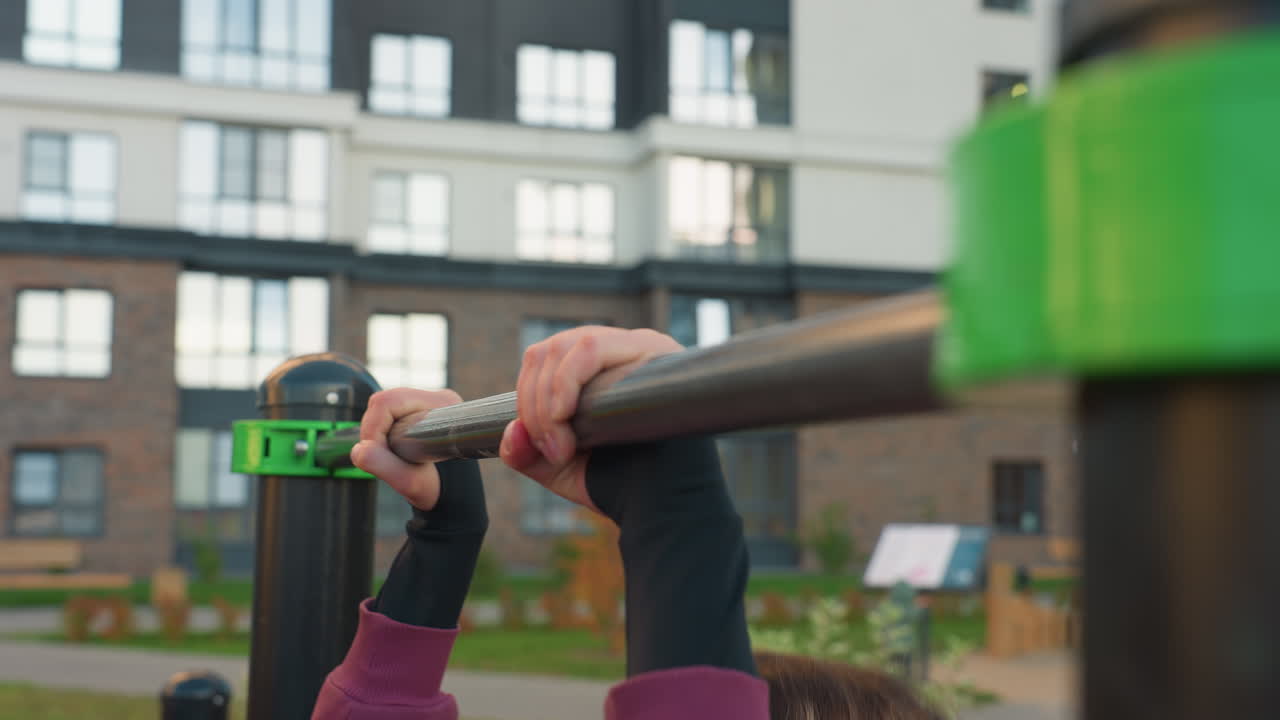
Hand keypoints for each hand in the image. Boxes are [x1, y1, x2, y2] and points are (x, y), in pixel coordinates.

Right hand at [351, 388, 463, 510]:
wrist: (455, 493)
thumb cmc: (440, 488)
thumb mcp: (413, 483)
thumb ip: (385, 466)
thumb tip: (359, 450)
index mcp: (442, 407)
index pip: (389, 402)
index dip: (373, 429)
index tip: (376, 456)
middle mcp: (437, 400)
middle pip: (384, 402)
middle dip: (373, 432)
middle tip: (379, 458)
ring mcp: (428, 404)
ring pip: (384, 408)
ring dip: (377, 434)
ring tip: (388, 457)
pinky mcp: (419, 412)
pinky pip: (389, 415)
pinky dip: (382, 433)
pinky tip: (393, 450)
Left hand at [501, 326, 682, 512]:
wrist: (661, 508)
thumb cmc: (616, 485)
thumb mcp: (557, 467)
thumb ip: (525, 450)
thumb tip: (512, 431)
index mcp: (602, 370)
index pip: (550, 356)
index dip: (528, 395)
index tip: (538, 446)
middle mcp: (624, 351)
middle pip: (553, 349)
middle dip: (535, 403)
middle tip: (552, 452)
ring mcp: (642, 347)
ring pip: (569, 344)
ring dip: (549, 398)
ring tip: (562, 446)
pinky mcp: (654, 352)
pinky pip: (592, 347)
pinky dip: (565, 381)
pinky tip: (566, 417)